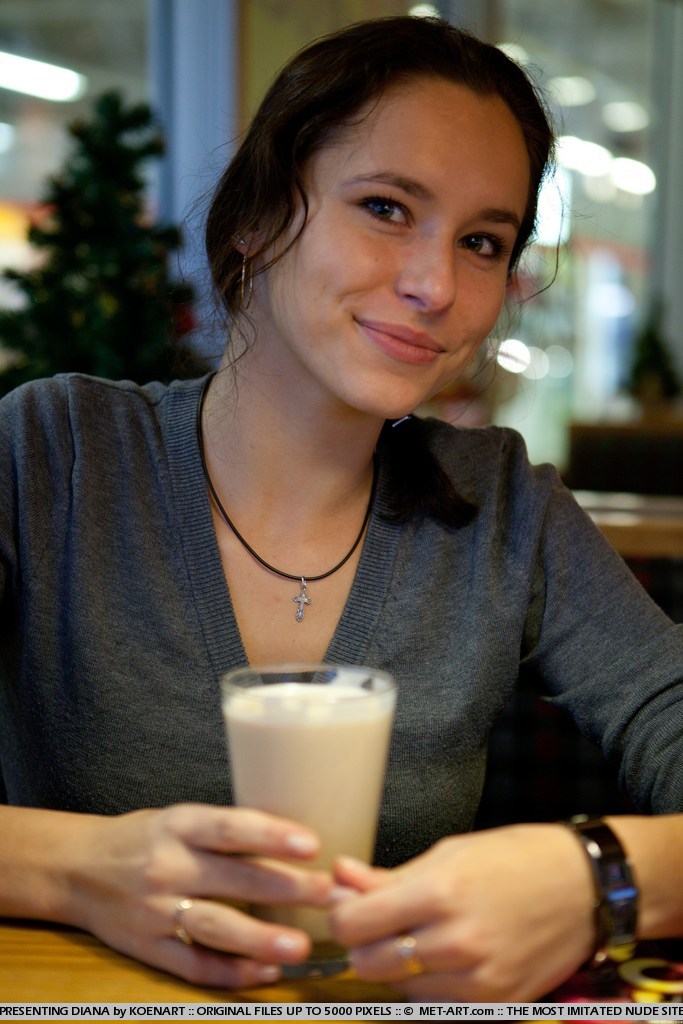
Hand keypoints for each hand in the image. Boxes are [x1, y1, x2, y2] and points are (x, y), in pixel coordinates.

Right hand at [66, 803, 333, 987]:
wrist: (77, 869)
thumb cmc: (143, 838)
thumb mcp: (180, 819)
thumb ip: (225, 832)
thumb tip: (293, 844)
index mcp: (179, 825)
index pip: (230, 828)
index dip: (271, 835)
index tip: (312, 845)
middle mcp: (167, 866)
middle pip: (234, 879)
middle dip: (287, 889)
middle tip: (330, 896)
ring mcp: (156, 911)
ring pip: (216, 927)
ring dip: (262, 939)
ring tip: (301, 945)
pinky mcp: (148, 948)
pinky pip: (195, 965)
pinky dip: (232, 972)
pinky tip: (265, 971)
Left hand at [330, 824, 595, 1000]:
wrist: (585, 888)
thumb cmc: (516, 858)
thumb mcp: (450, 852)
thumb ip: (389, 876)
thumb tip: (339, 876)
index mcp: (440, 892)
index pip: (353, 925)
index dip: (341, 915)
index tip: (347, 906)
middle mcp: (455, 942)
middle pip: (367, 963)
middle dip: (362, 944)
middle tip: (377, 923)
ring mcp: (477, 980)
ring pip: (397, 988)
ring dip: (394, 966)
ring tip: (418, 934)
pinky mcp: (495, 1004)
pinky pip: (434, 1004)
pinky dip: (426, 984)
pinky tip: (442, 957)